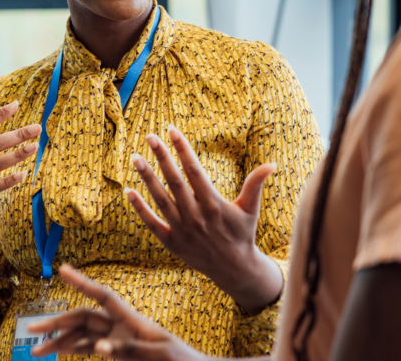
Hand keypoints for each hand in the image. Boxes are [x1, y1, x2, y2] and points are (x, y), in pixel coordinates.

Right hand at [29, 264, 205, 359]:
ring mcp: (117, 340)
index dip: (82, 282)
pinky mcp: (118, 354)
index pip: (102, 296)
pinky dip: (73, 350)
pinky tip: (58, 353)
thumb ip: (129, 351)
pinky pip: (89, 349)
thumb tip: (99, 348)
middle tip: (32, 329)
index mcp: (131, 320)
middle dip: (56, 323)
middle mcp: (120, 326)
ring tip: (36, 352)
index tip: (62, 269)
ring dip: (59, 342)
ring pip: (81, 336)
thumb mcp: (159, 356)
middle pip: (82, 318)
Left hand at [126, 126, 281, 313]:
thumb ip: (256, 184)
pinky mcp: (172, 243)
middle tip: (150, 136)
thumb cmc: (242, 234)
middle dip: (162, 157)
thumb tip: (272, 164)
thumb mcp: (250, 209)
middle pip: (175, 181)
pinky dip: (140, 208)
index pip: (195, 170)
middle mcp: (196, 215)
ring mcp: (183, 230)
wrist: (234, 270)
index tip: (172, 130)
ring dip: (147, 178)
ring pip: (161, 199)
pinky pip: (152, 223)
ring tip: (135, 157)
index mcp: (214, 204)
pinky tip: (128, 191)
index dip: (182, 149)